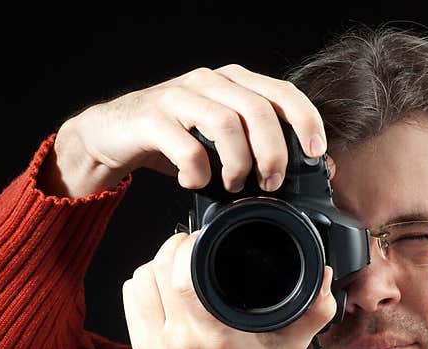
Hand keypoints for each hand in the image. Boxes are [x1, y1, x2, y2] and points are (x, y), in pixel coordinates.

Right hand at [42, 64, 326, 197]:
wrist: (111, 134)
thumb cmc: (172, 139)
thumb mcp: (220, 141)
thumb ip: (258, 147)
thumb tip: (316, 168)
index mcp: (232, 83)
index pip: (282, 92)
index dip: (305, 120)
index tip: (315, 152)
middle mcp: (208, 82)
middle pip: (257, 109)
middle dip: (273, 151)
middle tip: (271, 183)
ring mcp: (178, 97)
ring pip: (225, 123)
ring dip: (238, 163)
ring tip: (233, 187)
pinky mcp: (152, 118)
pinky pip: (185, 145)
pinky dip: (197, 172)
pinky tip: (196, 184)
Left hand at [122, 230, 336, 348]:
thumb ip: (312, 312)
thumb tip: (325, 277)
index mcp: (213, 336)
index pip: (183, 274)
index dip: (190, 246)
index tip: (204, 238)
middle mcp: (178, 339)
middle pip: (157, 270)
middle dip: (173, 248)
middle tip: (192, 245)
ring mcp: (154, 345)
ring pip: (139, 281)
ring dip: (156, 265)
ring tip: (177, 265)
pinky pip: (131, 300)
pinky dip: (143, 285)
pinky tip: (162, 285)